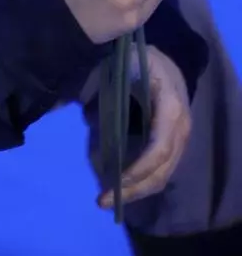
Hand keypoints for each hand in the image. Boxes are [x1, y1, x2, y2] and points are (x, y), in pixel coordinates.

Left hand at [98, 45, 191, 208]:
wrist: (166, 59)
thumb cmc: (138, 60)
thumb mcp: (120, 66)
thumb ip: (100, 88)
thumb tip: (77, 116)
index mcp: (169, 107)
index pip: (158, 148)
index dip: (138, 169)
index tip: (114, 181)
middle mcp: (181, 128)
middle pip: (161, 170)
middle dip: (133, 189)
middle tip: (102, 201)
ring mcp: (181, 139)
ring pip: (162, 176)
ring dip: (136, 190)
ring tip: (107, 199)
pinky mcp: (175, 145)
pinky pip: (161, 170)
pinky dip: (141, 182)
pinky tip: (120, 186)